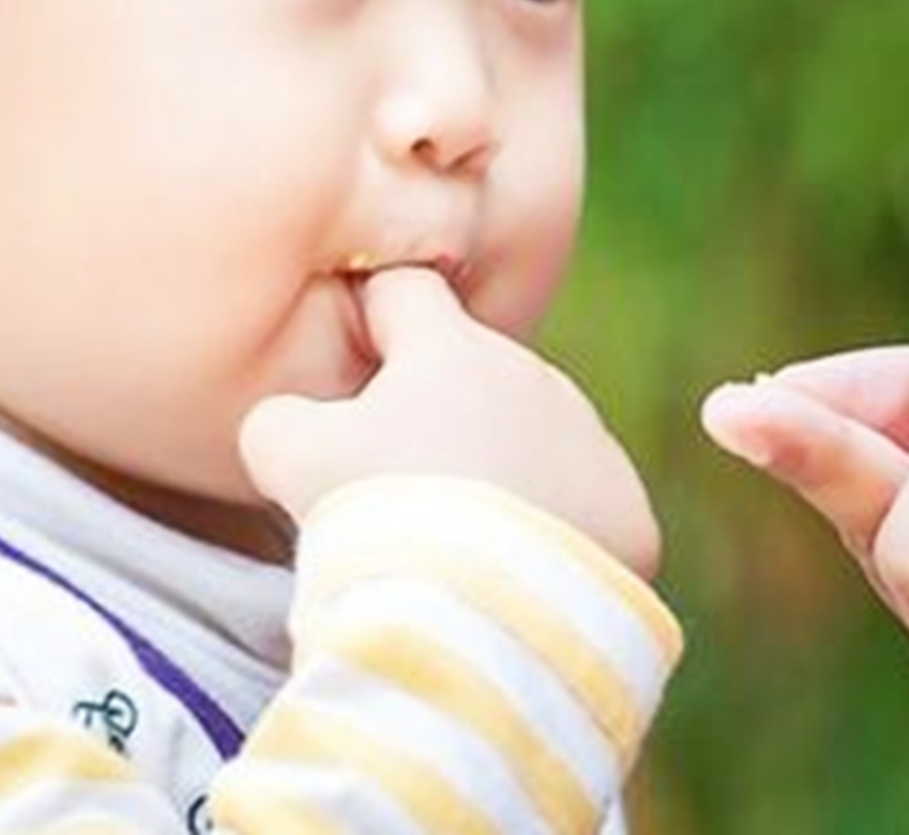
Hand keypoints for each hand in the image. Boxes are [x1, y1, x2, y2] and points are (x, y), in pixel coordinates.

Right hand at [241, 266, 660, 578]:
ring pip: (533, 441)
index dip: (374, 321)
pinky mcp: (629, 515)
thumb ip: (279, 416)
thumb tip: (290, 422)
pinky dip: (551, 533)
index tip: (358, 365)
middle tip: (398, 489)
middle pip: (474, 379)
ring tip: (457, 541)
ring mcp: (589, 443)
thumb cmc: (378, 514)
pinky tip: (514, 575)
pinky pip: (582, 510)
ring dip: (498, 473)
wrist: (484, 614)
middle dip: (438, 417)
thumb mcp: (287, 453)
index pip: (407, 294)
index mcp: (453, 348)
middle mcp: (534, 378)